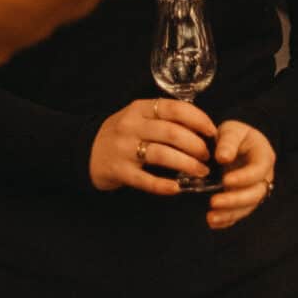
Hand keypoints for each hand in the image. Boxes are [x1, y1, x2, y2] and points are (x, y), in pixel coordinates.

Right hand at [89, 96, 216, 196]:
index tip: (213, 132)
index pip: (175, 108)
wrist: (85, 151)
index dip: (198, 119)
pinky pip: (145, 179)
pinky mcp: (119, 170)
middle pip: (172, 133)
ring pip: (162, 154)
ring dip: (187, 164)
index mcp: (139, 108)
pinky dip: (163, 185)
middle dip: (196, 145)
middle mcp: (131, 125)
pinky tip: (177, 189)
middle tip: (208, 156)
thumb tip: (201, 128)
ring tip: (201, 172)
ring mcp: (124, 148)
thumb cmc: (122, 135)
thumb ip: (163, 119)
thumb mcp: (138, 118)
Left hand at [205, 121, 276, 231]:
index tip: (225, 181)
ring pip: (248, 207)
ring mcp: (255, 190)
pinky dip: (227, 220)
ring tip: (211, 218)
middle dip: (235, 200)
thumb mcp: (232, 130)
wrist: (236, 143)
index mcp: (264, 157)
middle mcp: (264, 177)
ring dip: (230, 214)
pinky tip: (213, 222)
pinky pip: (239, 213)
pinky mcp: (245, 200)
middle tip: (214, 202)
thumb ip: (228, 141)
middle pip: (255, 194)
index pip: (258, 171)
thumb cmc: (235, 135)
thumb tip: (223, 157)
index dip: (244, 178)